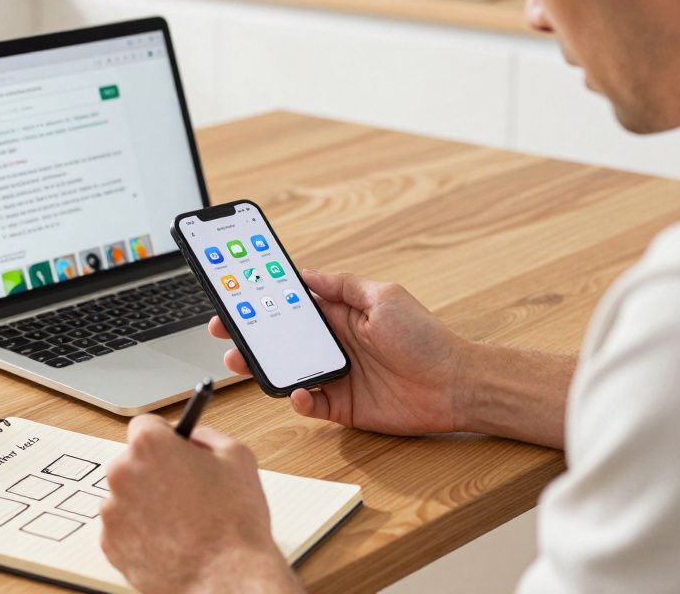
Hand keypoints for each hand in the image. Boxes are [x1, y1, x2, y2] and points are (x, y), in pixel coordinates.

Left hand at [100, 415, 302, 593]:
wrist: (225, 578)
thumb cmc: (233, 523)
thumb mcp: (237, 457)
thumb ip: (207, 436)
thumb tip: (193, 436)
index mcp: (150, 446)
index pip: (145, 425)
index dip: (164, 437)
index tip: (173, 448)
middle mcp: (122, 474)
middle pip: (133, 461)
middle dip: (156, 471)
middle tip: (186, 490)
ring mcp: (113, 511)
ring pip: (127, 496)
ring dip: (147, 502)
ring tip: (183, 521)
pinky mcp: (110, 544)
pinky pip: (123, 527)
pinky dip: (141, 531)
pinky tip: (170, 539)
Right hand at [215, 269, 470, 435]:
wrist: (455, 385)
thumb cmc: (426, 338)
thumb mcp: (384, 297)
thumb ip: (343, 286)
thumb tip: (307, 273)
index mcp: (340, 315)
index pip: (292, 305)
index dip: (262, 301)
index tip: (234, 297)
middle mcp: (334, 344)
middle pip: (280, 339)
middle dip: (249, 336)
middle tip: (224, 332)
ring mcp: (336, 376)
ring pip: (287, 372)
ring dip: (263, 368)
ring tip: (243, 364)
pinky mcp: (342, 406)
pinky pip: (309, 405)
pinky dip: (298, 401)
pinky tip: (298, 393)